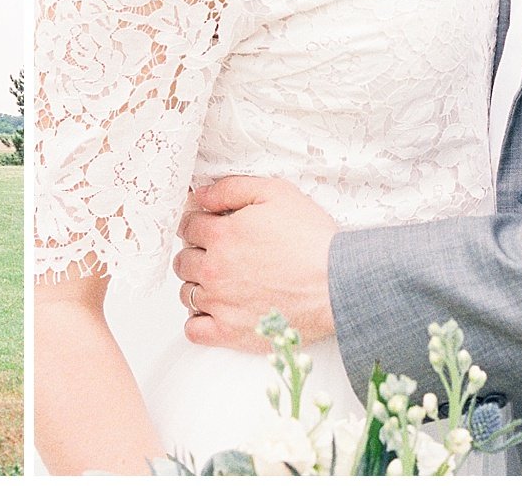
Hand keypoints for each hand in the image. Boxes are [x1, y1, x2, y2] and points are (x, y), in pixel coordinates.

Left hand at [174, 176, 338, 352]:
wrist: (338, 284)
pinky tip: (215, 311)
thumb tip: (200, 195)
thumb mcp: (275, 193)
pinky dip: (198, 320)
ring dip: (198, 285)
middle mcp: (214, 269)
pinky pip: (194, 330)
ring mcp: (220, 303)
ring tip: (220, 282)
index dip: (198, 224)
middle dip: (196, 253)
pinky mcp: (231, 332)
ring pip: (186, 293)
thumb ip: (231, 188)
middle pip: (183, 260)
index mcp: (221, 235)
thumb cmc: (312, 239)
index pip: (188, 226)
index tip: (209, 229)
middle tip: (218, 254)